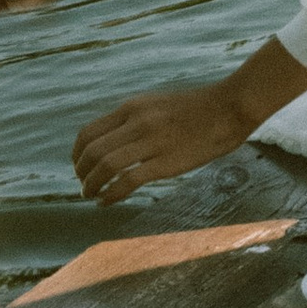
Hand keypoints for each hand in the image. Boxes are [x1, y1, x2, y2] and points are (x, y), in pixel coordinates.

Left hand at [73, 79, 253, 206]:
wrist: (229, 108)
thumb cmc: (196, 109)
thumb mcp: (156, 105)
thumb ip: (133, 120)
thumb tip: (113, 143)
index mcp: (132, 108)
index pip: (88, 133)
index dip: (77, 155)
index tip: (80, 168)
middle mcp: (137, 123)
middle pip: (91, 152)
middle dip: (81, 173)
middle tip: (84, 186)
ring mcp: (151, 142)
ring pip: (105, 167)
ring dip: (91, 186)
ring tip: (91, 196)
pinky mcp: (165, 162)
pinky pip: (127, 182)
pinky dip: (111, 195)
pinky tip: (107, 202)